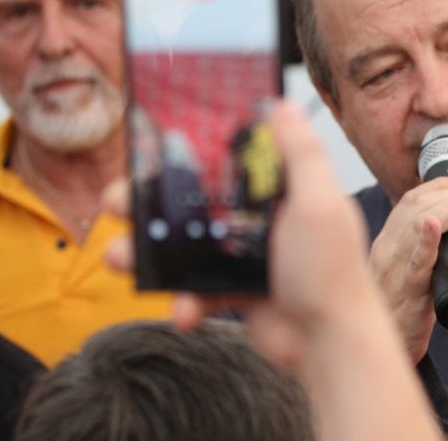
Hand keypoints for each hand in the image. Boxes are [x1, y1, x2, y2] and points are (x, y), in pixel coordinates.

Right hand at [108, 100, 441, 439]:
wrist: (329, 343)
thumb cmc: (332, 271)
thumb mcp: (319, 203)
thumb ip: (301, 154)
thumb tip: (281, 103)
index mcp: (279, 189)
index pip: (226, 158)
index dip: (188, 152)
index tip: (148, 148)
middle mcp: (260, 217)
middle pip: (194, 200)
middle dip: (149, 203)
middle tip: (115, 204)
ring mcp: (245, 255)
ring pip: (184, 246)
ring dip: (148, 254)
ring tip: (119, 259)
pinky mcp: (236, 291)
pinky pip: (195, 289)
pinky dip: (184, 301)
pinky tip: (183, 313)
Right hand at [367, 176, 447, 362]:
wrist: (385, 351)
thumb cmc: (402, 315)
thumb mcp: (416, 276)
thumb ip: (436, 254)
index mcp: (387, 244)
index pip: (409, 201)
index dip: (438, 185)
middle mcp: (386, 249)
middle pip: (415, 205)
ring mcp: (394, 268)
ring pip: (417, 224)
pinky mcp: (407, 289)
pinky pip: (416, 260)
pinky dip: (428, 238)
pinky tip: (436, 223)